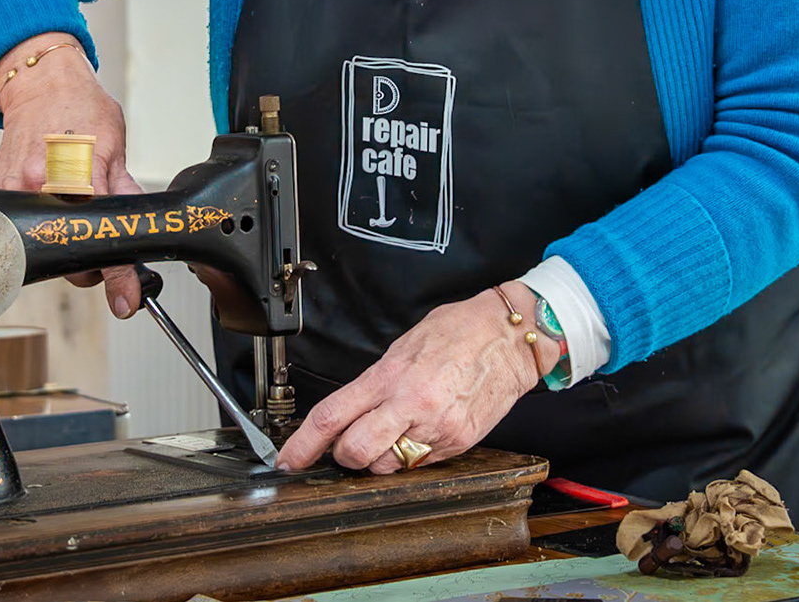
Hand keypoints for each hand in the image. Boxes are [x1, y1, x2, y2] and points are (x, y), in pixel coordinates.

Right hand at [0, 32, 144, 317]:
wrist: (40, 83)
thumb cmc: (79, 106)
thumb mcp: (115, 145)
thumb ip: (125, 189)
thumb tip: (142, 226)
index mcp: (80, 177)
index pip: (101, 239)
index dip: (117, 276)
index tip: (125, 299)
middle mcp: (43, 187)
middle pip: (69, 257)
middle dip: (88, 263)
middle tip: (99, 241)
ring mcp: (17, 191)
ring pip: (44, 248)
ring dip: (63, 244)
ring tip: (71, 211)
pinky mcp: (0, 191)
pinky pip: (22, 226)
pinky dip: (39, 225)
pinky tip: (50, 201)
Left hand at [274, 284, 557, 472]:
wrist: (510, 338)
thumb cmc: (459, 331)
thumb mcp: (403, 346)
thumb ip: (375, 381)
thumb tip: (349, 408)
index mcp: (390, 376)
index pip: (332, 417)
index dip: (302, 445)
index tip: (287, 460)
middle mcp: (410, 406)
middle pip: (354, 454)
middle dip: (344, 455)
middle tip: (350, 443)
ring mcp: (436, 429)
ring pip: (387, 467)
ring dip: (380, 457)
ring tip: (396, 429)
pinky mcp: (458, 444)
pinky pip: (420, 465)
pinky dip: (412, 456)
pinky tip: (422, 430)